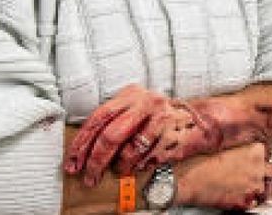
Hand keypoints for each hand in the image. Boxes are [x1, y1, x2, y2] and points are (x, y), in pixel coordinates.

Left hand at [65, 85, 217, 185]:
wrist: (197, 121)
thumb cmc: (158, 120)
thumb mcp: (134, 110)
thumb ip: (112, 121)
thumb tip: (82, 149)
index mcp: (131, 94)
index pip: (99, 118)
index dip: (83, 142)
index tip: (73, 161)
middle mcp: (146, 102)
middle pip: (111, 135)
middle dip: (96, 161)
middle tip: (89, 177)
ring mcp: (161, 119)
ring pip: (129, 151)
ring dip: (121, 167)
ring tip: (121, 170)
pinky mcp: (173, 136)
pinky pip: (148, 159)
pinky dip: (140, 167)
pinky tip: (140, 165)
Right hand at [175, 142, 271, 210]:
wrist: (188, 178)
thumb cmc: (200, 161)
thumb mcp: (223, 146)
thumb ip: (240, 149)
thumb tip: (243, 152)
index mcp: (254, 150)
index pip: (267, 154)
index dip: (259, 158)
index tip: (253, 160)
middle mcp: (257, 168)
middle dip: (264, 172)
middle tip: (253, 173)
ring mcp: (252, 186)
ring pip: (267, 189)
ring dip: (259, 187)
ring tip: (246, 186)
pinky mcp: (244, 202)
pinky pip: (255, 203)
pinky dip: (249, 201)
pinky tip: (238, 196)